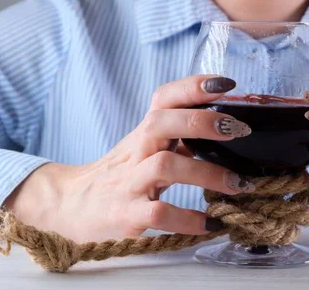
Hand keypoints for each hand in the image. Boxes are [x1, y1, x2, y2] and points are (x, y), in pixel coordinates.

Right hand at [3, 75, 254, 242]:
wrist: (69, 209)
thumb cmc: (119, 178)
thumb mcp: (145, 151)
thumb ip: (179, 139)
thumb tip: (227, 129)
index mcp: (144, 135)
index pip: (164, 98)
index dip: (193, 86)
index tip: (226, 84)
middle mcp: (135, 153)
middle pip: (161, 122)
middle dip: (203, 121)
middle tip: (239, 131)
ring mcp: (128, 183)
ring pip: (164, 166)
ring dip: (206, 173)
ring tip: (237, 184)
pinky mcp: (125, 215)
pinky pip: (158, 213)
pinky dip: (188, 218)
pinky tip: (211, 223)